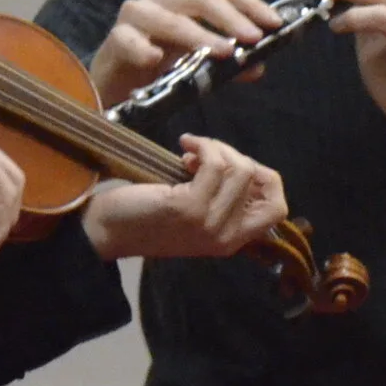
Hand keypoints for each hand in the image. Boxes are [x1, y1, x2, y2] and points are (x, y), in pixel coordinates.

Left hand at [80, 136, 288, 259]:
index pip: (277, 209)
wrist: (109, 230)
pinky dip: (202, 146)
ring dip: (216, 148)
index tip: (237, 164)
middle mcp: (227, 236)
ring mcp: (209, 223)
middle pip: (258, 178)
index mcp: (233, 240)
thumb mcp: (197, 213)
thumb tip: (241, 163)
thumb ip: (223, 197)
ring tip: (191, 151)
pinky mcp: (190, 207)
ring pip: (239, 168)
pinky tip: (184, 146)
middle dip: (234, 154)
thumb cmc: (150, 217)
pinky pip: (215, 165)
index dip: (266, 178)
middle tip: (205, 154)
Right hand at [89, 0, 286, 107]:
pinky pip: (129, 40)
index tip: (275, 24)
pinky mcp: (114, 38)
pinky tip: (157, 60)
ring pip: (170, 19)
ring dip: (199, 36)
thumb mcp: (201, 63)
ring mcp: (135, 15)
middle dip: (231, 19)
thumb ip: (229, 62)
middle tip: (253, 39)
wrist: (117, 85)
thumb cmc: (162, 67)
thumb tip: (259, 66)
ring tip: (223, 53)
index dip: (252, 5)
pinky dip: (144, 49)